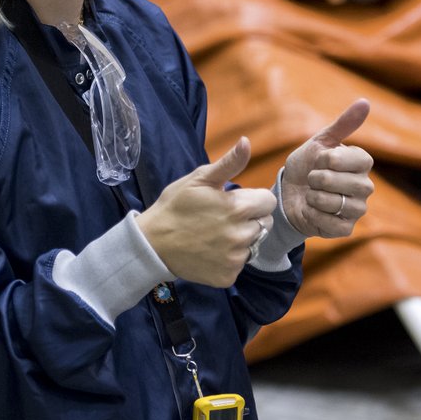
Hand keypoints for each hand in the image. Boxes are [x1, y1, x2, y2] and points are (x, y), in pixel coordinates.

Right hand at [136, 137, 275, 287]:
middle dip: (249, 219)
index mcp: (238, 208)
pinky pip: (239, 264)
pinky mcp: (228, 276)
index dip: (253, 200)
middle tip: (224, 218)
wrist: (152, 243)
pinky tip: (211, 251)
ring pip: (253, 245)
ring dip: (241, 240)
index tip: (234, 202)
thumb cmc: (175, 206)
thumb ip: (228, 163)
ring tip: (216, 235)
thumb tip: (246, 142)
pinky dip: (229, 259)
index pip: (268, 202)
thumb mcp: (198, 179)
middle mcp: (241, 235)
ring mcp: (235, 259)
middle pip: (264, 224)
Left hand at [281, 99, 373, 238]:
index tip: (319, 159)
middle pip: (345, 182)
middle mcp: (365, 187)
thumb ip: (343, 124)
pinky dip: (313, 215)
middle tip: (311, 179)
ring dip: (314, 197)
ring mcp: (357, 209)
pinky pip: (331, 223)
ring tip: (310, 194)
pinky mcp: (345, 229)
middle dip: (318, 179)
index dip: (332, 159)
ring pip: (337, 203)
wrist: (287, 193)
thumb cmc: (305, 165)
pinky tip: (309, 210)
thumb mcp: (320, 142)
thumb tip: (365, 102)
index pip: (359, 159)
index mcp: (362, 164)